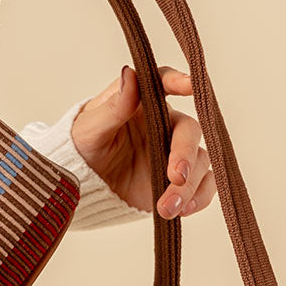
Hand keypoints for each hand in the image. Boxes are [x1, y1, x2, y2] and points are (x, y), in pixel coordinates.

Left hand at [70, 65, 213, 218]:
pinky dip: (199, 198)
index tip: (189, 85)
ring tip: (166, 207)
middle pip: (190, 131)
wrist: (85, 186)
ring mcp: (175, 153)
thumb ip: (113, 107)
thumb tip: (129, 75)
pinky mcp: (179, 181)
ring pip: (199, 162)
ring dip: (189, 186)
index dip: (179, 81)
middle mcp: (165, 124)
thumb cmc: (82, 147)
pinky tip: (182, 209)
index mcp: (143, 102)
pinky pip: (203, 186)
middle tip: (175, 177)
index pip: (165, 84)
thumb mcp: (90, 128)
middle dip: (185, 155)